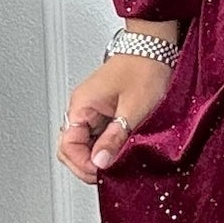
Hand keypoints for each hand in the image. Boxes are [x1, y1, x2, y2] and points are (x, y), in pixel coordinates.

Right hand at [57, 57, 175, 184]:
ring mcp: (93, 110)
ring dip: (97, 157)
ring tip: (116, 165)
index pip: (67, 145)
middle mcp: (82, 108)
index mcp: (82, 104)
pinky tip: (120, 153)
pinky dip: (107, 148)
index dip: (82, 164)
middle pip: (72, 148)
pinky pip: (98, 136)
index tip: (101, 173)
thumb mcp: (133, 108)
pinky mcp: (105, 112)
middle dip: (86, 165)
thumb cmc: (145, 67)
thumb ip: (115, 138)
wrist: (156, 48)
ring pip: (85, 144)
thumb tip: (100, 162)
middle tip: (107, 175)